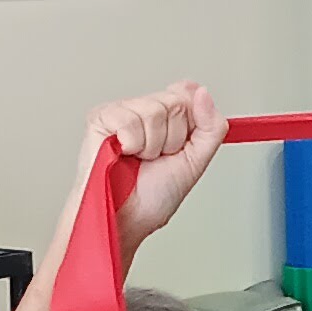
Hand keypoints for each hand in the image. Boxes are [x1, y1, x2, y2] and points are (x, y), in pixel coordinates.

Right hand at [86, 83, 227, 248]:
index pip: (190, 95)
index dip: (189, 126)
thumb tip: (203, 93)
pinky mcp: (101, 117)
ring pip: (154, 111)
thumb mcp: (196, 160)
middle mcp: (145, 108)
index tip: (179, 146)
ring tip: (139, 159)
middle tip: (157, 158)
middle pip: (175, 103)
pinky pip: (129, 120)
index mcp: (168, 115)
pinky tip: (123, 154)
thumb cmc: (153, 196)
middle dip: (172, 139)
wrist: (126, 218)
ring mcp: (123, 111)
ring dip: (151, 146)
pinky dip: (131, 144)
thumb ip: (211, 126)